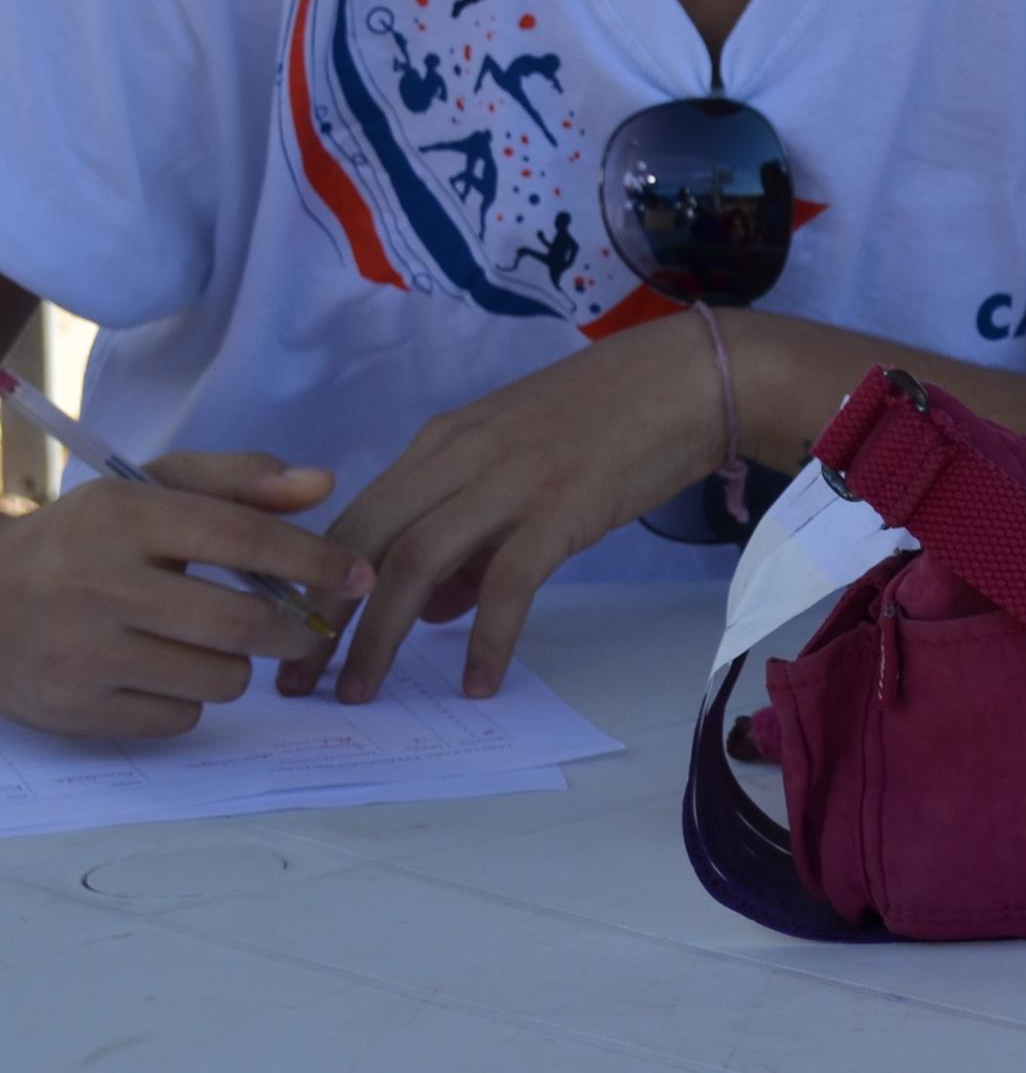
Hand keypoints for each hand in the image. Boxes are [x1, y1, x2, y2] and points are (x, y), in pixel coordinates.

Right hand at [0, 454, 367, 737]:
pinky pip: (179, 717)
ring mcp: (80, 652)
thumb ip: (238, 482)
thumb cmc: (86, 541)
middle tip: (307, 629)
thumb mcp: (148, 491)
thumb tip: (321, 485)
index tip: (360, 574)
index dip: (314, 558)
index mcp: (121, 518)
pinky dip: (191, 698)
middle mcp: (96, 584)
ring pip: (219, 677)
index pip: (241, 538)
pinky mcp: (72, 708)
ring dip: (239, 666)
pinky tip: (165, 672)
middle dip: (294, 630)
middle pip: (240, 622)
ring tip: (213, 644)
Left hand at [316, 319, 728, 704]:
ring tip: (361, 693)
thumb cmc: (607, 420)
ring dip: (378, 636)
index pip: (353, 517)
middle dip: (321, 618)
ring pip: (414, 565)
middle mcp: (458, 459)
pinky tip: (477, 681)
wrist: (687, 379)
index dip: (311, 580)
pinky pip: (508, 584)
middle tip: (295, 680)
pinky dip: (486, 639)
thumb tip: (428, 611)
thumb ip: (466, 533)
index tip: (290, 634)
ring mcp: (507, 482)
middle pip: (363, 544)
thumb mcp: (515, 464)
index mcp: (440, 444)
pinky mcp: (560, 510)